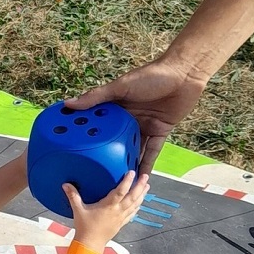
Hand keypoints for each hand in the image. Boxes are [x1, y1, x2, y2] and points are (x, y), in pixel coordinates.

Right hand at [64, 170, 149, 246]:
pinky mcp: (121, 223)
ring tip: (147, 186)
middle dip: (140, 186)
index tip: (132, 172)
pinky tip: (140, 203)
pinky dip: (137, 207)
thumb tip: (66, 184)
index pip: (120, 191)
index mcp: (108, 206)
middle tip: (145, 176)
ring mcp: (121, 217)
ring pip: (135, 204)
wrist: (90, 244)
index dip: (127, 181)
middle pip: (132, 196)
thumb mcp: (78, 210)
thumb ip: (73, 196)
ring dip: (142, 195)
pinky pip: (132, 213)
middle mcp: (118, 210)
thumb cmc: (85, 227)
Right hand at [65, 59, 206, 174]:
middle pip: (115, 140)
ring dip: (126, 163)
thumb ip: (96, 97)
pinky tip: (139, 178)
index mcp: (116, 107)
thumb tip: (68, 104)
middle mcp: (128, 119)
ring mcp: (144, 126)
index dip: (88, 136)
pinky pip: (152, 151)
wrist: (185, 74)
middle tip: (93, 171)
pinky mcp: (160, 132)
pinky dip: (146, 164)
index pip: (98, 124)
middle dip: (106, 155)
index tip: (74, 149)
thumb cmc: (151, 75)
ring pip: (132, 149)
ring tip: (114, 180)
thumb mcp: (121, 86)